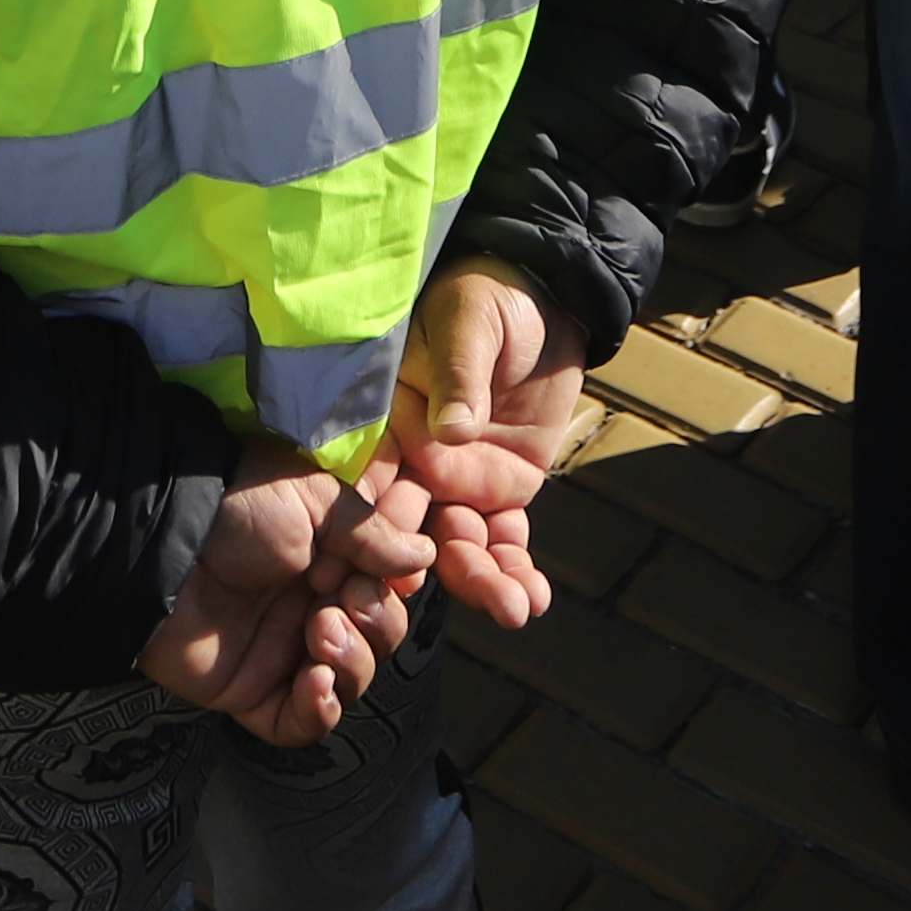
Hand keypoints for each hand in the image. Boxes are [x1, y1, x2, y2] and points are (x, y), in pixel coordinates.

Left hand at [138, 453, 424, 743]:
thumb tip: (424, 554)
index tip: (388, 576)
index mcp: (330, 558)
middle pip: (380, 639)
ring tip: (320, 634)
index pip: (389, 591)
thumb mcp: (313, 499)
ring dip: (352, 664)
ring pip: (351, 683)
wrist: (164, 545)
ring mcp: (284, 652)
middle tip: (338, 603)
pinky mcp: (254, 693)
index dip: (395, 591)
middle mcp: (313, 605)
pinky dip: (320, 712)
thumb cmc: (237, 507)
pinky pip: (303, 725)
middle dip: (375, 625)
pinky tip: (316, 685)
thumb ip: (369, 532)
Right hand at [367, 263, 583, 628]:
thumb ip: (458, 377)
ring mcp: (460, 482)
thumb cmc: (488, 299)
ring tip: (512, 611)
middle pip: (411, 527)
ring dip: (480, 583)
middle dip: (418, 570)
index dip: (365, 525)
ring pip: (460, 544)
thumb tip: (450, 429)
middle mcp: (416, 463)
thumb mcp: (467, 326)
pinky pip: (505, 538)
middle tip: (429, 605)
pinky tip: (534, 601)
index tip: (364, 568)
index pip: (370, 480)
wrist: (546, 303)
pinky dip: (517, 570)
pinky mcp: (503, 490)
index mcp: (389, 422)